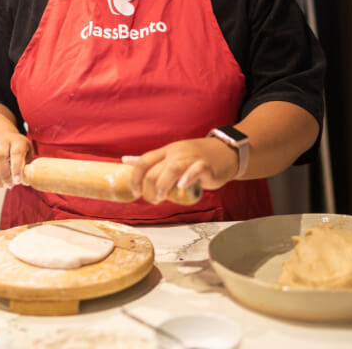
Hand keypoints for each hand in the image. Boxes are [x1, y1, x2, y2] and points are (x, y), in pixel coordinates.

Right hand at [0, 132, 33, 187]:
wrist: (5, 139)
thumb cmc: (19, 150)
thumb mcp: (28, 154)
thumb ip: (28, 167)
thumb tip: (26, 181)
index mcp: (16, 141)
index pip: (16, 152)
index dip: (16, 168)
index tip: (17, 181)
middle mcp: (1, 141)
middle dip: (4, 175)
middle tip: (9, 185)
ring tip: (0, 186)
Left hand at [122, 138, 238, 203]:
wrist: (226, 152)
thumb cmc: (196, 157)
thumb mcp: (171, 156)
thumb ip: (150, 160)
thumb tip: (125, 160)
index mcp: (166, 151)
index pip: (144, 161)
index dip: (135, 177)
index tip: (136, 191)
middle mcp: (176, 152)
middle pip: (155, 169)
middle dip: (149, 188)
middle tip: (153, 200)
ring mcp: (191, 157)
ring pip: (172, 168)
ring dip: (162, 185)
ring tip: (161, 197)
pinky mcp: (206, 165)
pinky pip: (195, 169)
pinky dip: (187, 177)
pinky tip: (181, 186)